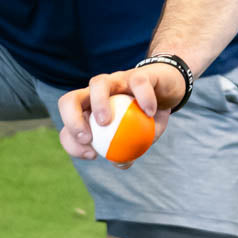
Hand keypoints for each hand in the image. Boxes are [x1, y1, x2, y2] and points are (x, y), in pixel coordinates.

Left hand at [56, 61, 187, 163]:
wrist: (168, 91)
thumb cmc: (147, 117)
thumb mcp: (139, 138)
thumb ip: (128, 150)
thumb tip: (120, 163)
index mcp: (91, 109)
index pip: (70, 124)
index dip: (71, 141)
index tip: (91, 155)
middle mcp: (98, 92)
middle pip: (70, 100)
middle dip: (71, 119)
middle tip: (87, 138)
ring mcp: (116, 80)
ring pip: (98, 84)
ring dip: (98, 103)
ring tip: (106, 123)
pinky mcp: (138, 74)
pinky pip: (138, 83)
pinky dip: (143, 97)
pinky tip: (149, 113)